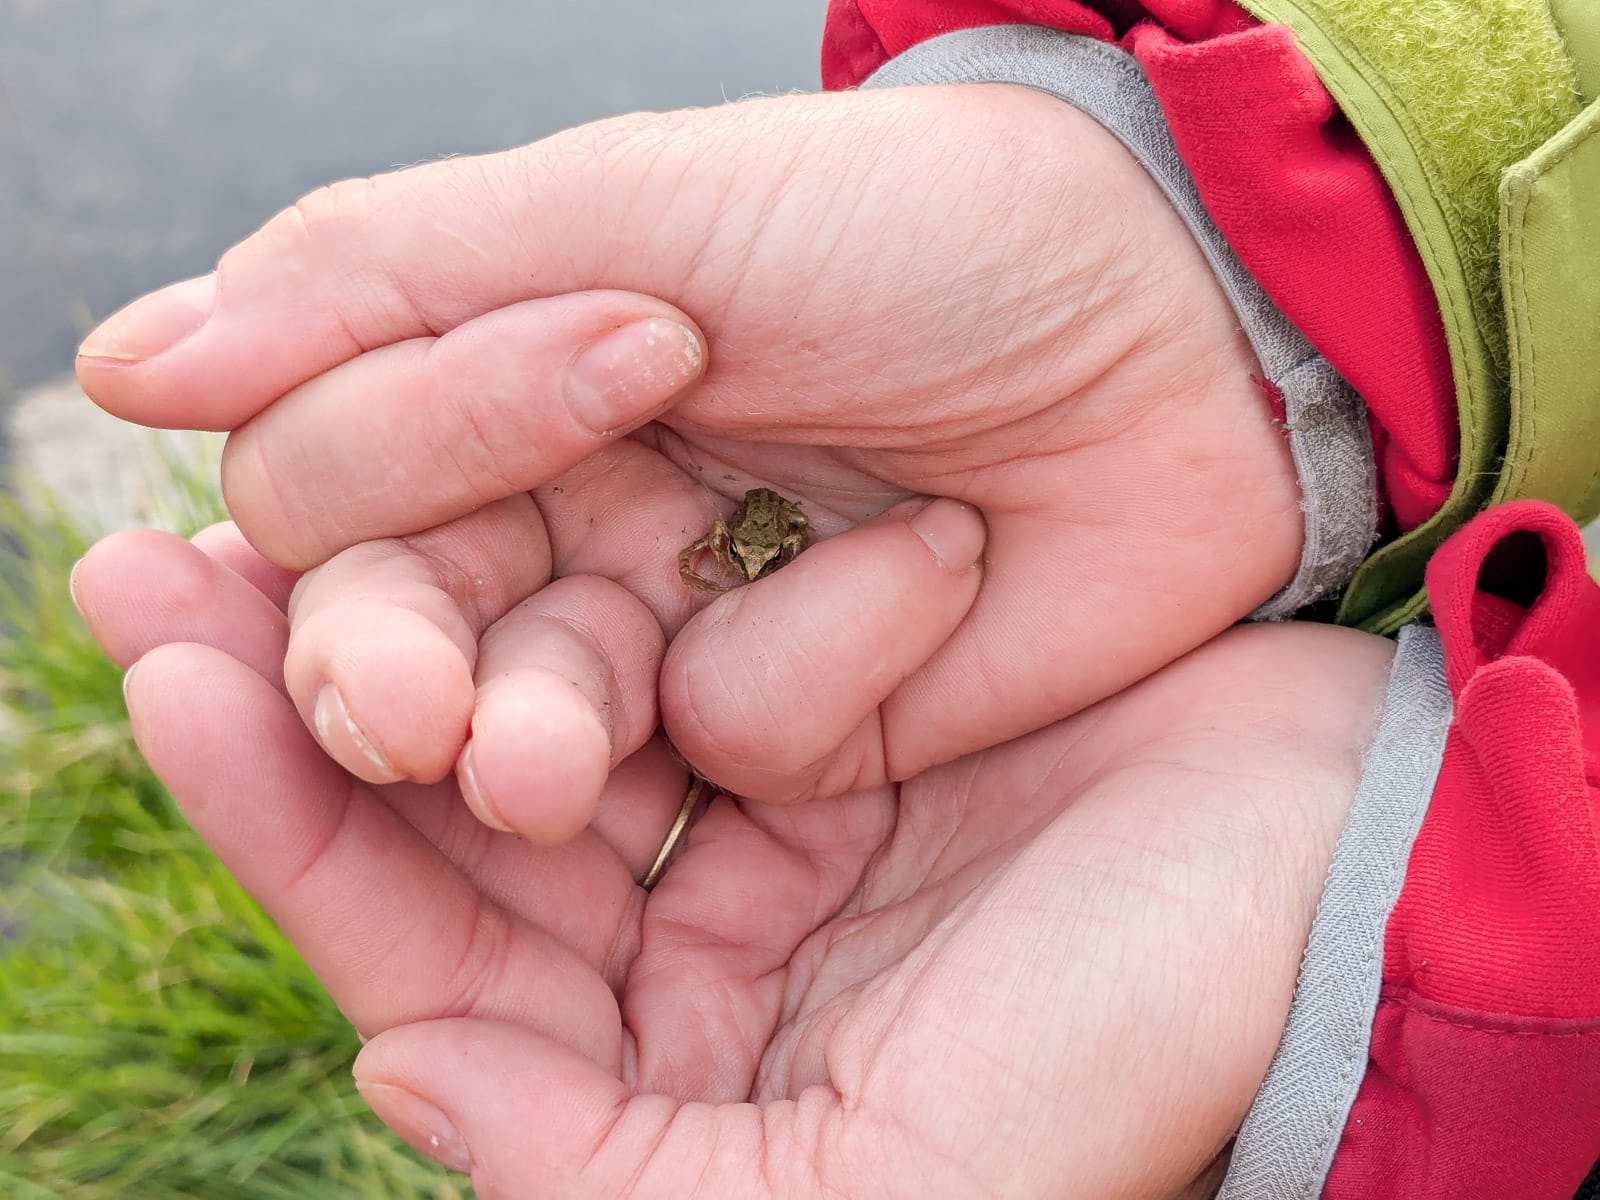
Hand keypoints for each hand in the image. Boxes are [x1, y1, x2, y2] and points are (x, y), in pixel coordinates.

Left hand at [74, 524, 1391, 1198]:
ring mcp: (738, 830)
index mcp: (663, 1091)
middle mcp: (673, 962)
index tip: (184, 679)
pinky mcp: (808, 715)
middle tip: (160, 557)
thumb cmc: (1139, 1046)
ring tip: (276, 486)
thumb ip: (609, 1181)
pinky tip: (468, 472)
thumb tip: (405, 1072)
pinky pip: (654, 636)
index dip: (297, 826)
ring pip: (531, 712)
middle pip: (446, 826)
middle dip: (308, 693)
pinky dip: (565, 567)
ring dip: (417, 607)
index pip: (432, 962)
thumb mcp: (887, 1192)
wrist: (1325, 884)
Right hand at [77, 84, 1301, 795]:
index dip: (393, 456)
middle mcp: (569, 516)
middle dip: (387, 672)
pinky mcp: (803, 723)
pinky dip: (815, 662)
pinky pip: (734, 741)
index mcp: (502, 382)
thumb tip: (128, 369)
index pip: (340, 471)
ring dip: (527, 735)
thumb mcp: (641, 207)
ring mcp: (683, 625)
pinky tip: (932, 562)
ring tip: (544, 758)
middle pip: (396, 631)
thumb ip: (381, 280)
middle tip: (406, 714)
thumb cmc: (917, 227)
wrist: (1176, 314)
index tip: (577, 371)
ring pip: (528, 727)